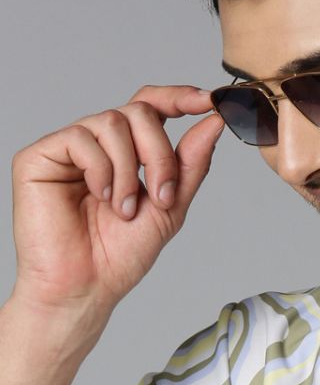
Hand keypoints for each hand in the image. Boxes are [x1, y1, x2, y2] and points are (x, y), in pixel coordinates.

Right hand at [10, 83, 224, 331]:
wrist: (87, 287)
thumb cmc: (121, 255)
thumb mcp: (170, 206)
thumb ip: (190, 163)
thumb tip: (214, 121)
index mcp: (127, 152)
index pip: (152, 107)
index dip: (179, 97)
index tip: (208, 101)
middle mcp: (98, 144)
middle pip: (139, 112)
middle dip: (159, 154)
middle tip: (162, 196)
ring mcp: (69, 147)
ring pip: (112, 121)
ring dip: (129, 170)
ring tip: (124, 209)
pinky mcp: (40, 156)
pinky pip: (80, 138)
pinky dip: (100, 170)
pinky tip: (99, 197)